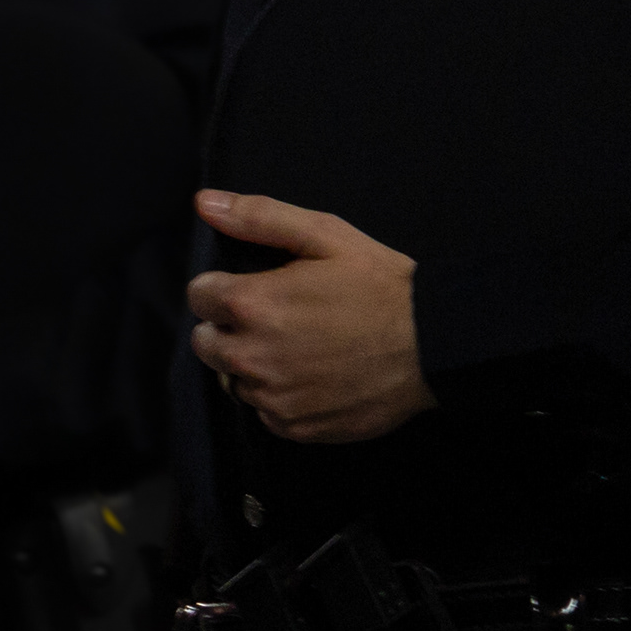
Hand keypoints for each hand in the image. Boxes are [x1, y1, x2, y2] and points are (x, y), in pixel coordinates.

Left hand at [185, 191, 434, 444]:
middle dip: (227, 328)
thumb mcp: (325, 235)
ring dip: (251, 365)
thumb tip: (204, 203)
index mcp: (252, 304)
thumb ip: (259, 217)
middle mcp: (251, 356)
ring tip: (296, 348)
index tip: (250, 288)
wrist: (433, 345)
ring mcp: (272, 397)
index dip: (221, 288)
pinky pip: (264, 412)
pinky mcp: (293, 427)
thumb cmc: (381, 285)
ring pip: (232, 380)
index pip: (197, 296)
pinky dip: (278, 396)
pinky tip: (311, 376)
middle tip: (273, 318)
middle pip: (205, 344)